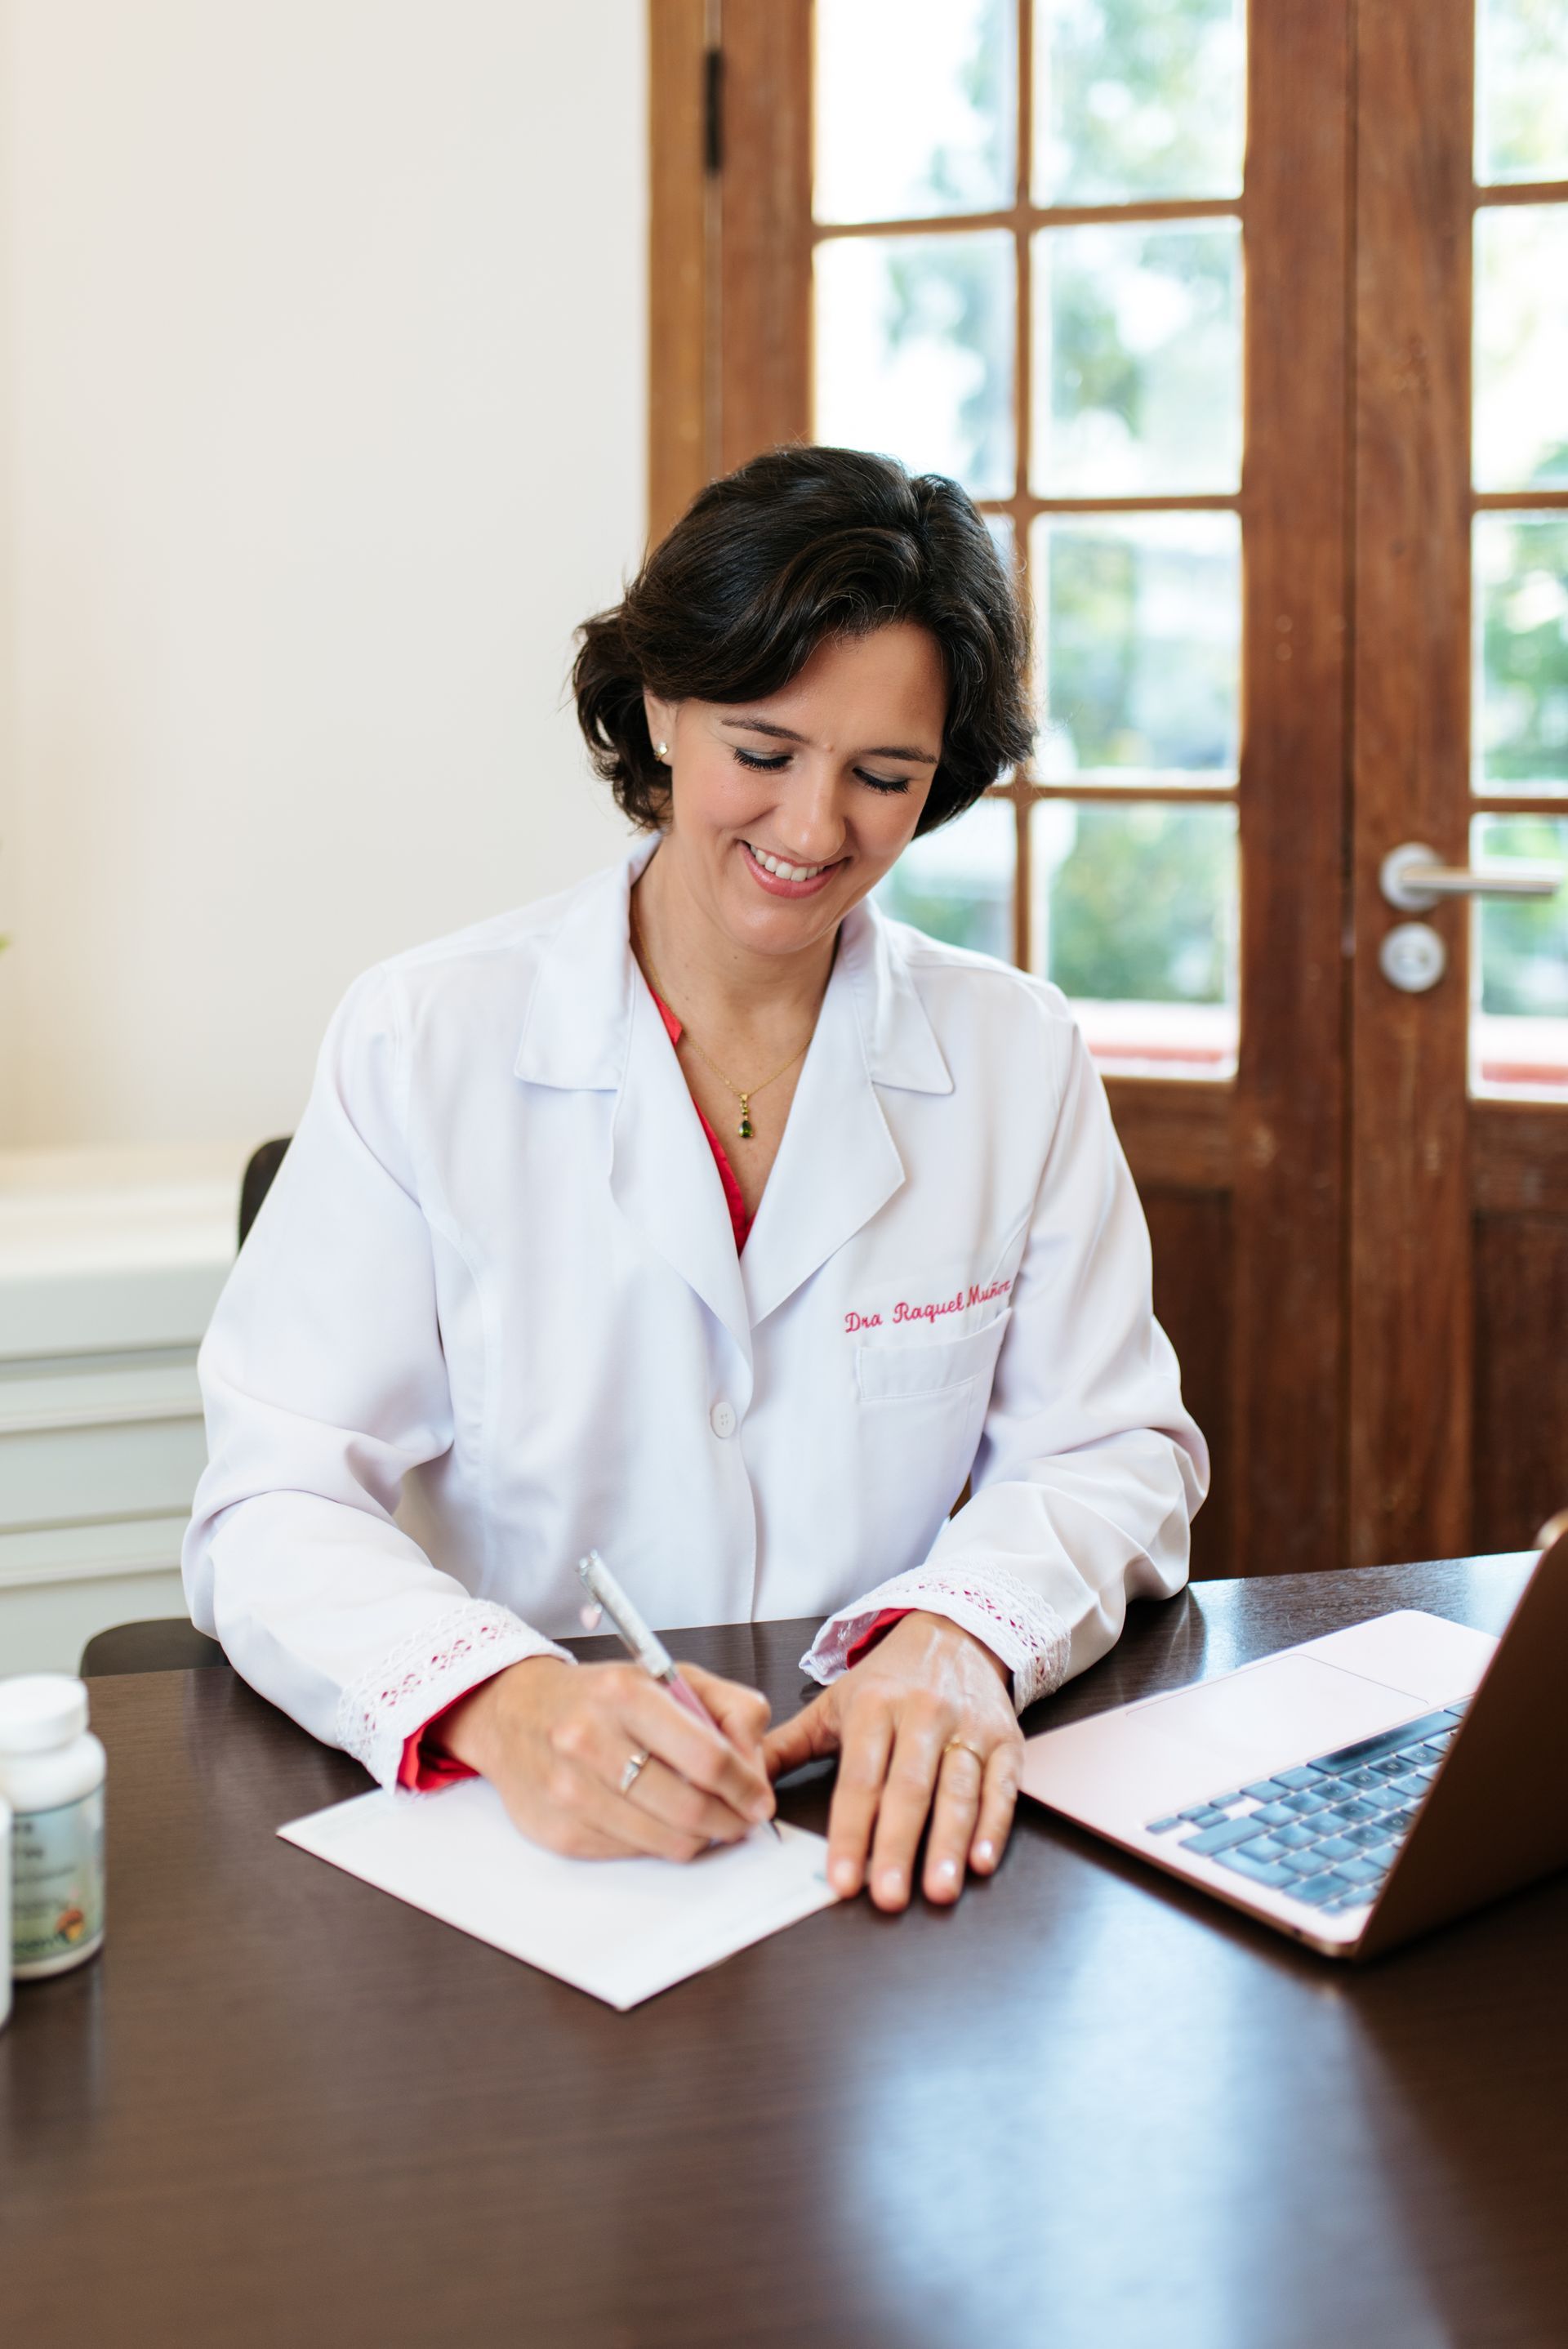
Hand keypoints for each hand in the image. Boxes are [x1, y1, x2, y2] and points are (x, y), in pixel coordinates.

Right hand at [439, 1656, 775, 1859]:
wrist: (513, 1713)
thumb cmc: (598, 1697)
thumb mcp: (669, 1678)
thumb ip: (729, 1708)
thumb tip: (755, 1765)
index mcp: (625, 1694)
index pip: (707, 1756)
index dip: (746, 1785)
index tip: (759, 1797)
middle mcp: (591, 1741)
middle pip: (689, 1807)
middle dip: (731, 1820)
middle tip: (741, 1818)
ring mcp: (571, 1791)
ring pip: (666, 1841)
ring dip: (700, 1837)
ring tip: (706, 1820)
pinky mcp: (560, 1832)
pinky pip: (634, 1854)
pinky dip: (658, 1843)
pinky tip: (657, 1820)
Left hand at [762, 1612, 1023, 1911]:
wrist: (954, 1632)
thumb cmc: (889, 1679)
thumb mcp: (834, 1703)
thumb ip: (787, 1745)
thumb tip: (739, 1780)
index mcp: (873, 1706)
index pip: (859, 1778)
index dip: (850, 1831)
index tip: (843, 1878)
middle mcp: (923, 1714)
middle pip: (908, 1788)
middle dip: (896, 1846)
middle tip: (887, 1896)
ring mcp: (967, 1727)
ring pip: (957, 1790)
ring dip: (949, 1843)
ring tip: (938, 1889)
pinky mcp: (1005, 1740)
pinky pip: (1002, 1786)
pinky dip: (994, 1825)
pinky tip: (981, 1861)